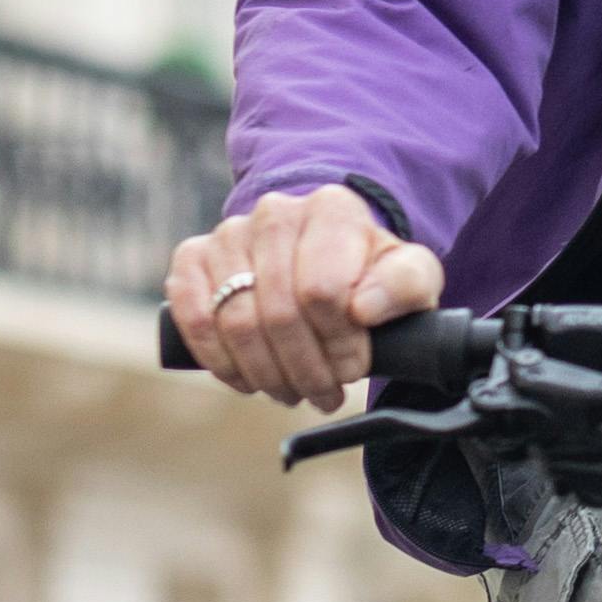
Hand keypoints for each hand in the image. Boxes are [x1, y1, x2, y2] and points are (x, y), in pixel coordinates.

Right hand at [167, 189, 442, 409]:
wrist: (324, 262)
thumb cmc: (370, 276)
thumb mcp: (410, 278)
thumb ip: (404, 286)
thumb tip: (363, 308)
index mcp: (331, 208)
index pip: (323, 291)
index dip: (339, 344)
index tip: (354, 368)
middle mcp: (274, 212)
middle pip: (278, 313)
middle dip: (304, 369)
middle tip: (323, 394)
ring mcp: (227, 234)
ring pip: (235, 323)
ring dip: (266, 373)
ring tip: (292, 391)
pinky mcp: (191, 260)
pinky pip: (194, 320)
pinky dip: (221, 362)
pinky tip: (249, 379)